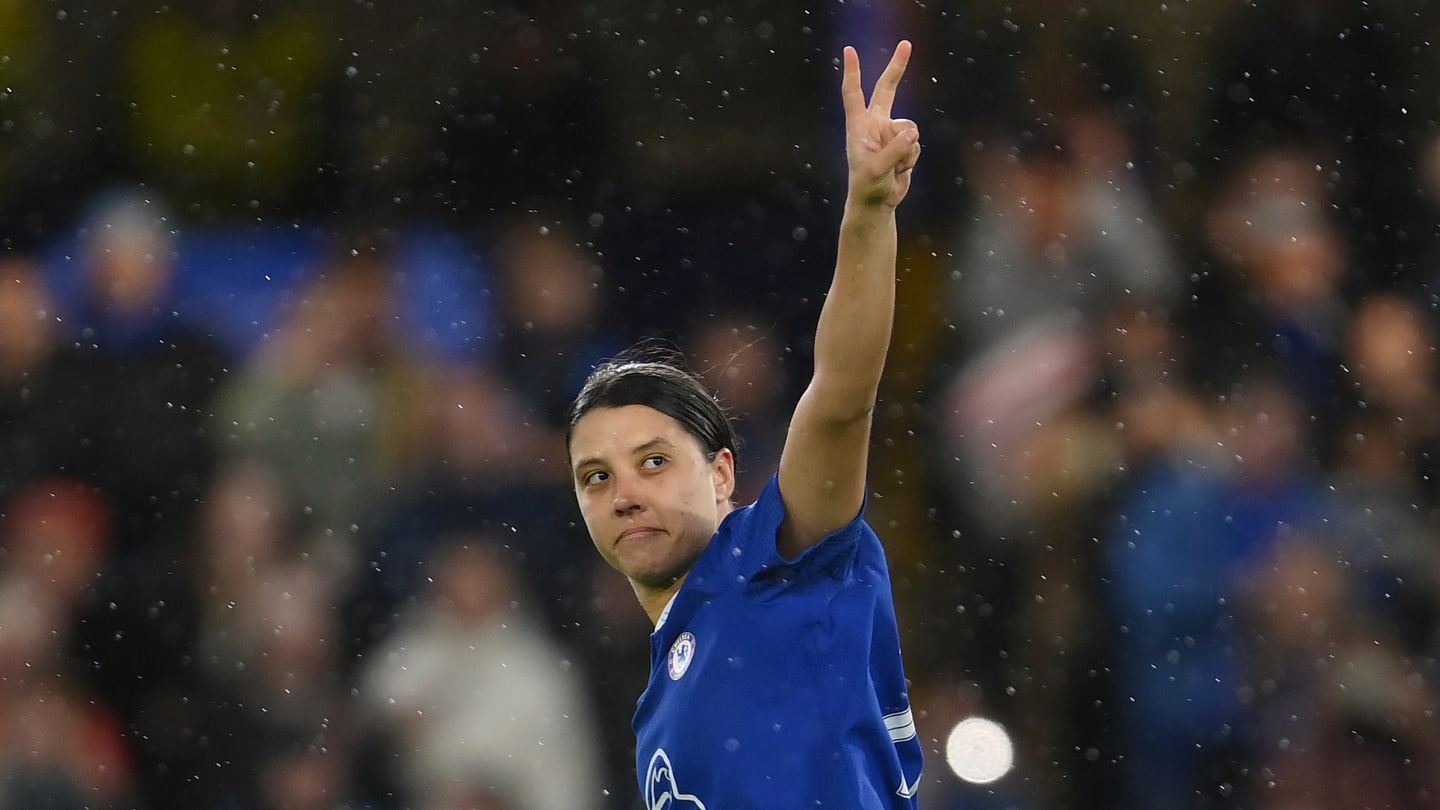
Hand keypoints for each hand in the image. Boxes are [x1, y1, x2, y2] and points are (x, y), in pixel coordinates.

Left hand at [841, 40, 920, 208]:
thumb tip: (912, 134)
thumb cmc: (867, 186)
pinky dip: (911, 159)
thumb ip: (893, 150)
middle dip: (897, 68)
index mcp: (859, 126)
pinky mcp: (904, 145)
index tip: (849, 51)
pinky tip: (900, 170)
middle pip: (887, 89)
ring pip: (909, 129)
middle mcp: (875, 124)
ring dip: (906, 150)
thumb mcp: (876, 170)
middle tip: (906, 44)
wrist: (877, 203)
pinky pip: (915, 144)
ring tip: (893, 167)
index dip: (853, 72)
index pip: (854, 94)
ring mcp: (890, 133)